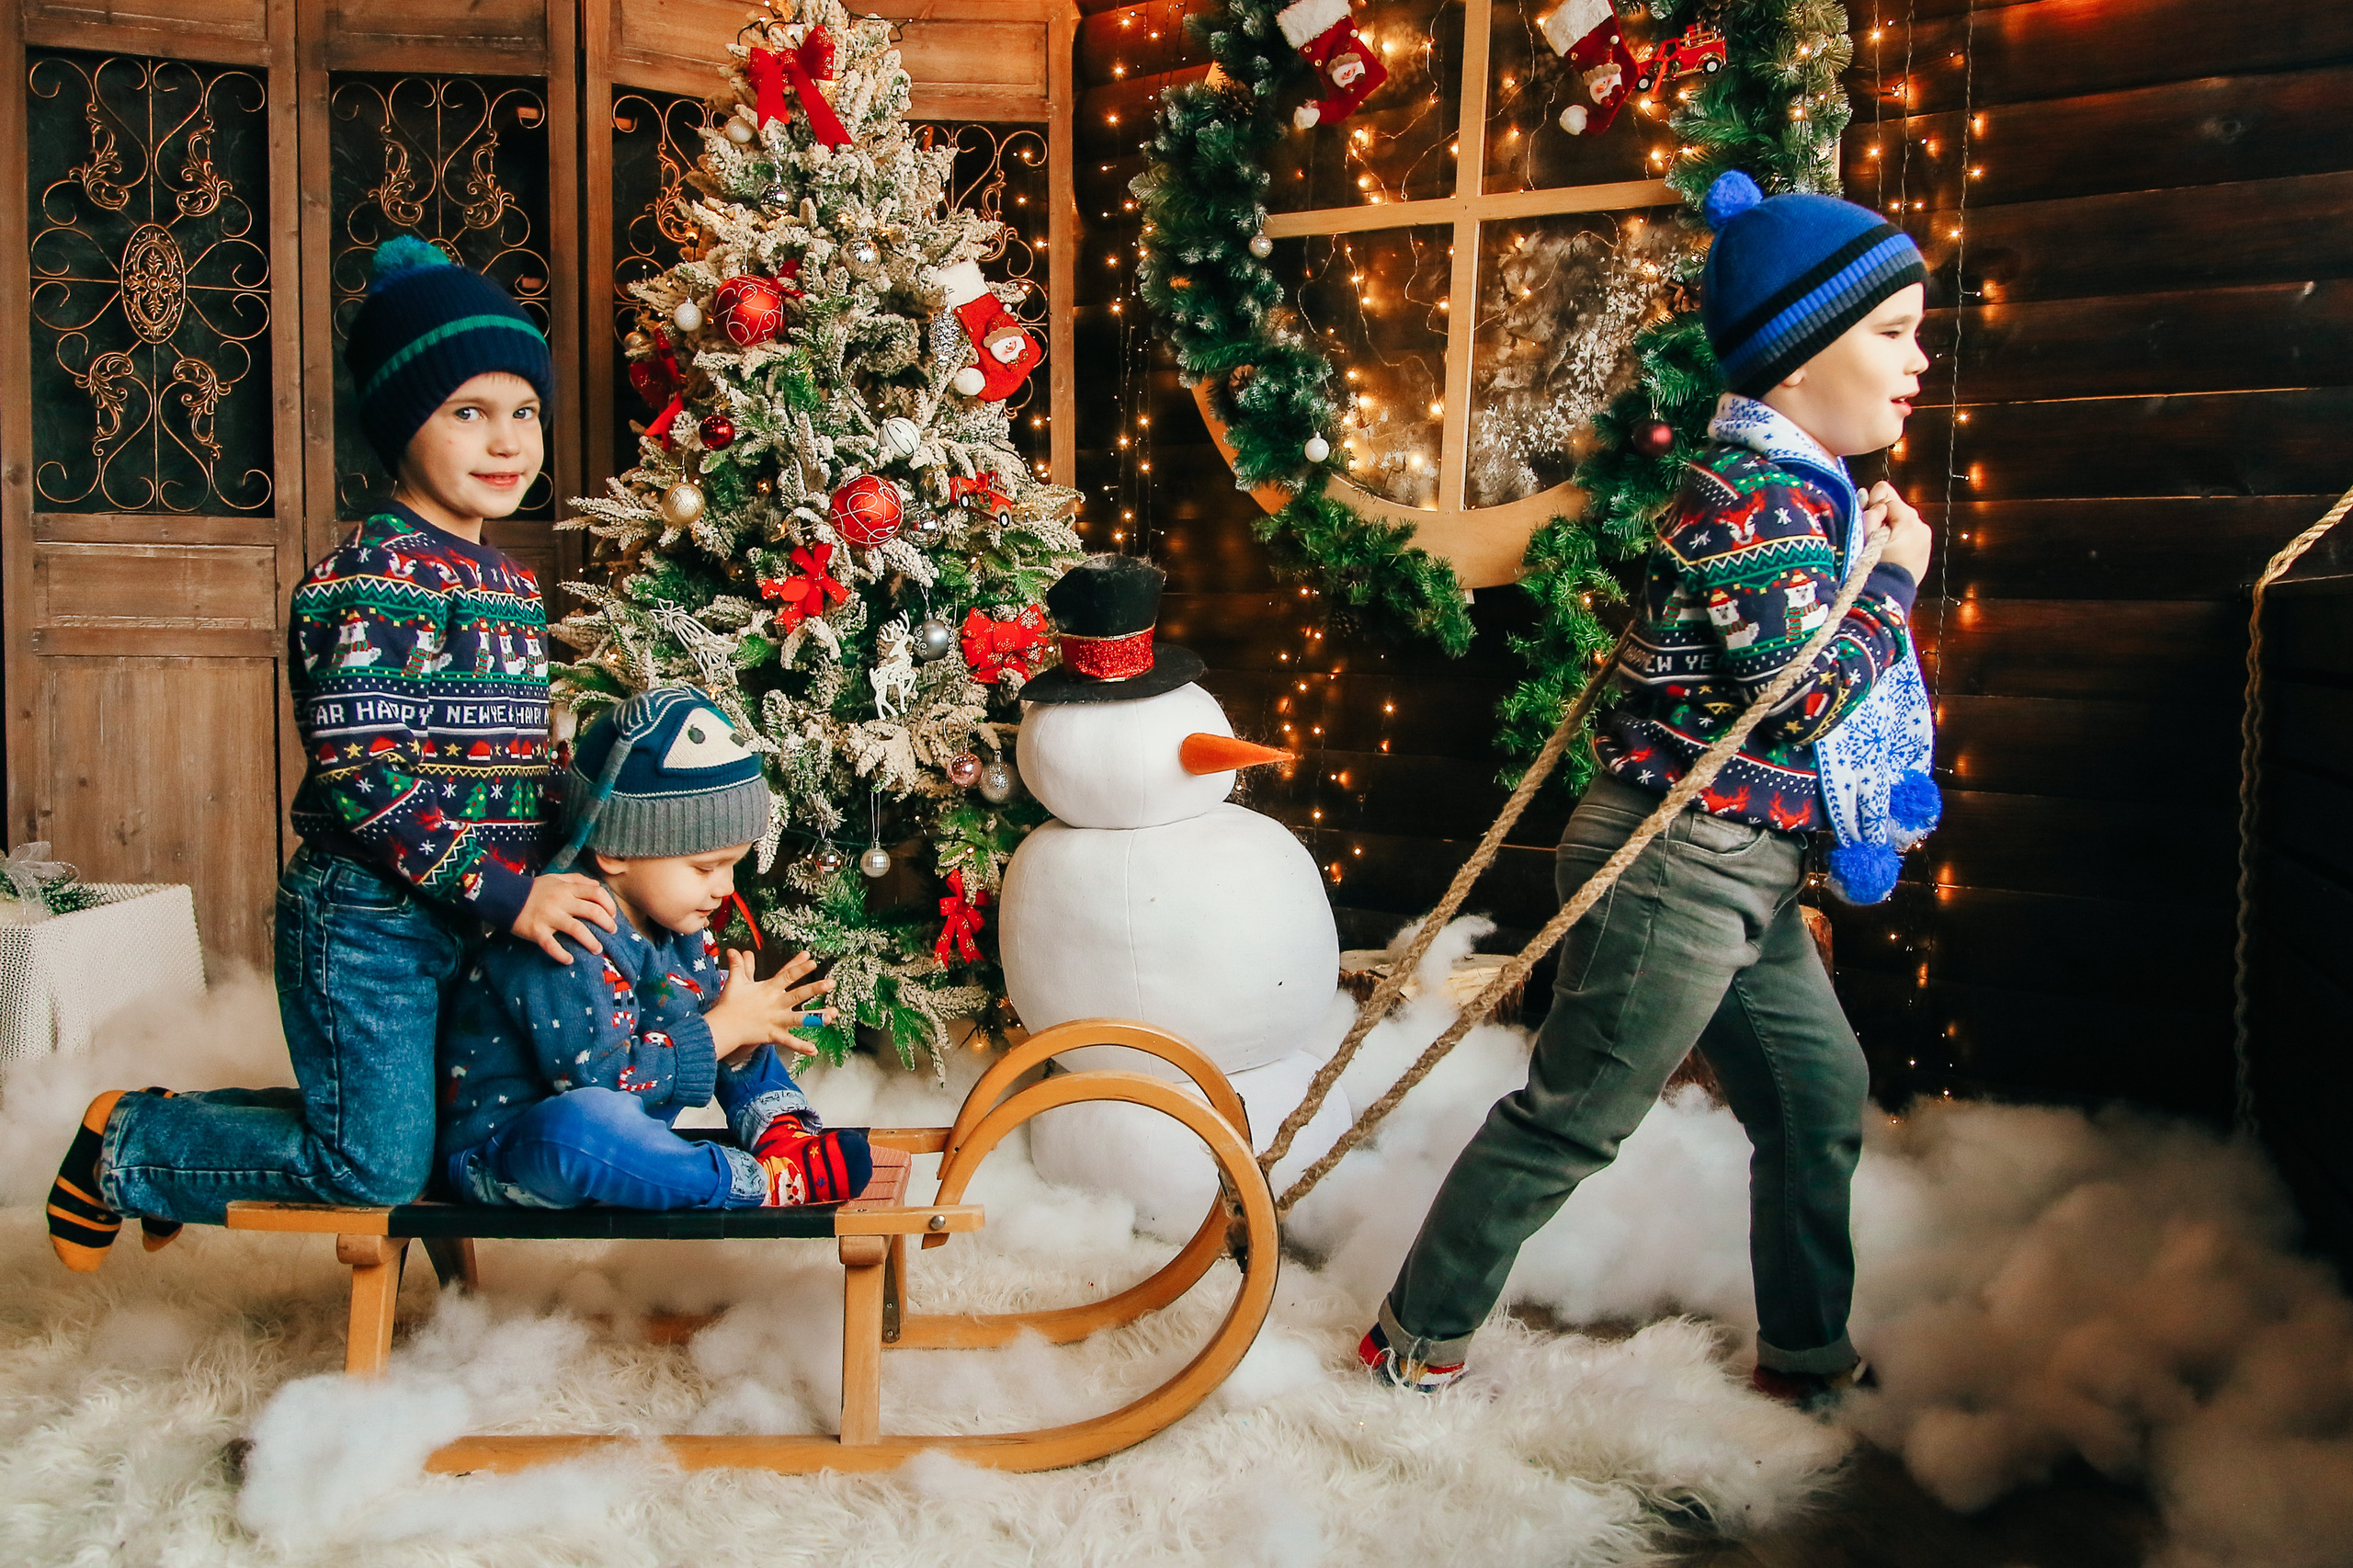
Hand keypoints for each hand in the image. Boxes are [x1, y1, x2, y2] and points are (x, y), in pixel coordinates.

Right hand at [512, 873, 617, 963]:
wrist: (503, 895)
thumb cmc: (533, 889)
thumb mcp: (555, 878)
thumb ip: (576, 880)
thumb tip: (597, 885)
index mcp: (566, 888)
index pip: (597, 893)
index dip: (609, 904)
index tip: (613, 915)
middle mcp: (560, 901)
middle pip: (592, 912)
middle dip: (607, 924)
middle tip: (611, 933)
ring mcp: (548, 916)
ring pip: (577, 929)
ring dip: (591, 942)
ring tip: (598, 950)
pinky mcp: (536, 931)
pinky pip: (552, 945)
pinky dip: (562, 955)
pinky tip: (570, 960)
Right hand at [707, 948, 836, 1061]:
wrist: (723, 1026)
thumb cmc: (731, 1003)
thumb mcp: (736, 982)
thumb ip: (740, 966)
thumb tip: (735, 950)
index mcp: (769, 989)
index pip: (786, 975)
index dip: (798, 966)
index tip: (810, 958)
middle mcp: (775, 1003)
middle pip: (798, 994)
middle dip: (815, 988)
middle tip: (831, 983)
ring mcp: (775, 1020)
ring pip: (799, 1018)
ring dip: (816, 1016)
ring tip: (832, 1015)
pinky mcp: (772, 1034)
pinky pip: (789, 1041)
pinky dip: (801, 1046)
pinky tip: (815, 1050)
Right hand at [1863, 480, 1931, 579]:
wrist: (1887, 598)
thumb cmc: (1873, 567)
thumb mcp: (1865, 537)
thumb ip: (1868, 513)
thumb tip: (1869, 496)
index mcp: (1908, 519)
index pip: (1885, 493)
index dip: (1871, 504)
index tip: (1864, 520)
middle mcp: (1920, 525)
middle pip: (1894, 507)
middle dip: (1880, 516)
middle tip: (1870, 537)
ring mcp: (1924, 538)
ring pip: (1899, 521)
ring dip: (1887, 528)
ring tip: (1878, 548)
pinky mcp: (1923, 550)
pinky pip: (1906, 535)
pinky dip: (1896, 539)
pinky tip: (1888, 553)